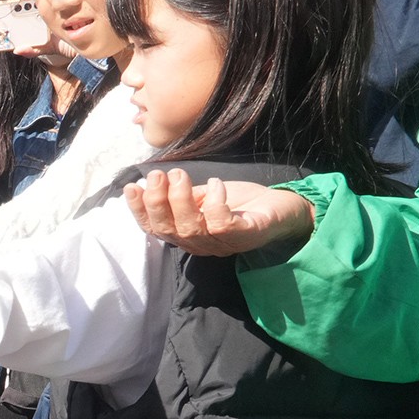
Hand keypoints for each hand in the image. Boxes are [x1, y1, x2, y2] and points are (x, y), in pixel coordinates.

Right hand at [124, 169, 313, 256]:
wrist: (286, 209)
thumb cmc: (244, 203)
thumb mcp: (206, 195)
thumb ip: (182, 194)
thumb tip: (150, 182)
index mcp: (187, 234)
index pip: (155, 229)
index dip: (139, 211)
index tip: (132, 186)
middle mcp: (200, 244)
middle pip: (169, 230)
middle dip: (157, 202)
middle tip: (159, 174)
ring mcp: (222, 243)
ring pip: (190, 228)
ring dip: (180, 199)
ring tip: (180, 175)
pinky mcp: (244, 236)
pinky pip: (221, 224)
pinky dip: (214, 202)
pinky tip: (217, 184)